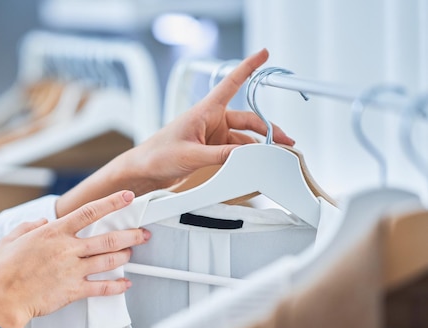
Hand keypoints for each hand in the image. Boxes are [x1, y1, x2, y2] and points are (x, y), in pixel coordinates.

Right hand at [0, 190, 148, 327]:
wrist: (1, 300)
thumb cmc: (2, 272)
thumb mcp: (11, 239)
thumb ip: (28, 226)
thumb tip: (41, 221)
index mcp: (54, 233)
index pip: (89, 212)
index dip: (112, 202)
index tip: (127, 197)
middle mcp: (67, 249)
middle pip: (108, 238)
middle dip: (130, 234)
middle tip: (143, 232)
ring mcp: (72, 270)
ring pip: (108, 260)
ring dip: (125, 256)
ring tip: (133, 253)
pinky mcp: (73, 291)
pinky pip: (101, 287)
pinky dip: (116, 286)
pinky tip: (125, 283)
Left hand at [126, 48, 294, 190]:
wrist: (144, 171)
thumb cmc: (157, 155)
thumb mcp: (191, 155)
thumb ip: (219, 156)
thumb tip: (245, 156)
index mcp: (204, 111)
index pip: (231, 83)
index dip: (248, 67)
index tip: (263, 54)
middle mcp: (211, 120)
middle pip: (247, 119)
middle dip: (268, 129)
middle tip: (284, 141)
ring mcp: (212, 135)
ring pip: (243, 137)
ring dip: (258, 145)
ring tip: (274, 154)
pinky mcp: (210, 149)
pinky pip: (235, 150)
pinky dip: (246, 155)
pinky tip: (254, 162)